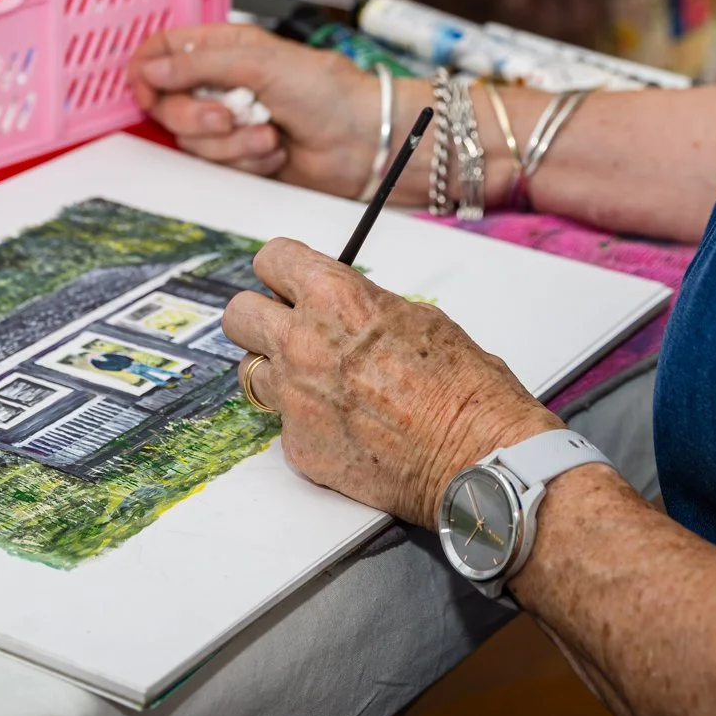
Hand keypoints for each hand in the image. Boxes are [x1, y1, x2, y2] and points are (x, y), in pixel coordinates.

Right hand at [129, 24, 403, 196]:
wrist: (361, 141)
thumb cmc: (327, 92)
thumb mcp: (259, 63)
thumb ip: (199, 64)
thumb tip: (152, 68)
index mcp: (224, 47)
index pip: (163, 51)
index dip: (147, 71)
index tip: (148, 90)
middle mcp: (221, 83)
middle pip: (167, 103)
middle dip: (196, 117)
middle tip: (230, 116)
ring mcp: (230, 121)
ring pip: (191, 139)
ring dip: (231, 143)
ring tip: (268, 133)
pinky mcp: (241, 155)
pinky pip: (217, 164)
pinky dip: (247, 160)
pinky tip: (275, 151)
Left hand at [222, 237, 559, 526]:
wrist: (477, 456)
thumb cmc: (464, 387)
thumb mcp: (418, 318)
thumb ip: (364, 308)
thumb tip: (347, 311)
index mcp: (335, 299)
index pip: (272, 259)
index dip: (281, 269)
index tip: (288, 279)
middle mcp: (302, 344)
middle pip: (238, 315)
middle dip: (260, 317)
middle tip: (286, 328)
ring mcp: (294, 399)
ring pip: (250, 371)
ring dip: (275, 371)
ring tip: (314, 381)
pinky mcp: (298, 446)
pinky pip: (283, 424)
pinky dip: (307, 422)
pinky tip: (344, 426)